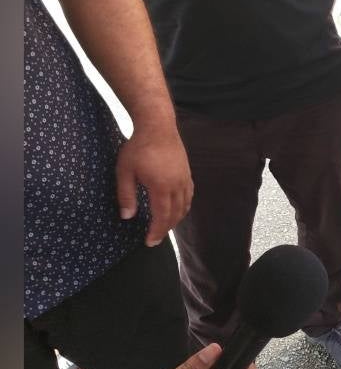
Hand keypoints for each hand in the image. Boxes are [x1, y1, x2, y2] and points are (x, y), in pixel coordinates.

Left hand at [116, 123, 192, 246]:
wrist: (157, 126)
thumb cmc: (138, 147)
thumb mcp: (125, 171)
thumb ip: (126, 196)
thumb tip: (127, 217)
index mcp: (161, 187)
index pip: (161, 217)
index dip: (156, 232)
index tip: (149, 242)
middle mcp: (177, 185)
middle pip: (175, 215)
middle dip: (166, 229)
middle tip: (155, 239)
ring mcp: (184, 178)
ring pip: (184, 206)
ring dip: (175, 219)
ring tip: (165, 226)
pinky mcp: (187, 173)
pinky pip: (189, 195)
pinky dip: (183, 206)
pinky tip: (176, 208)